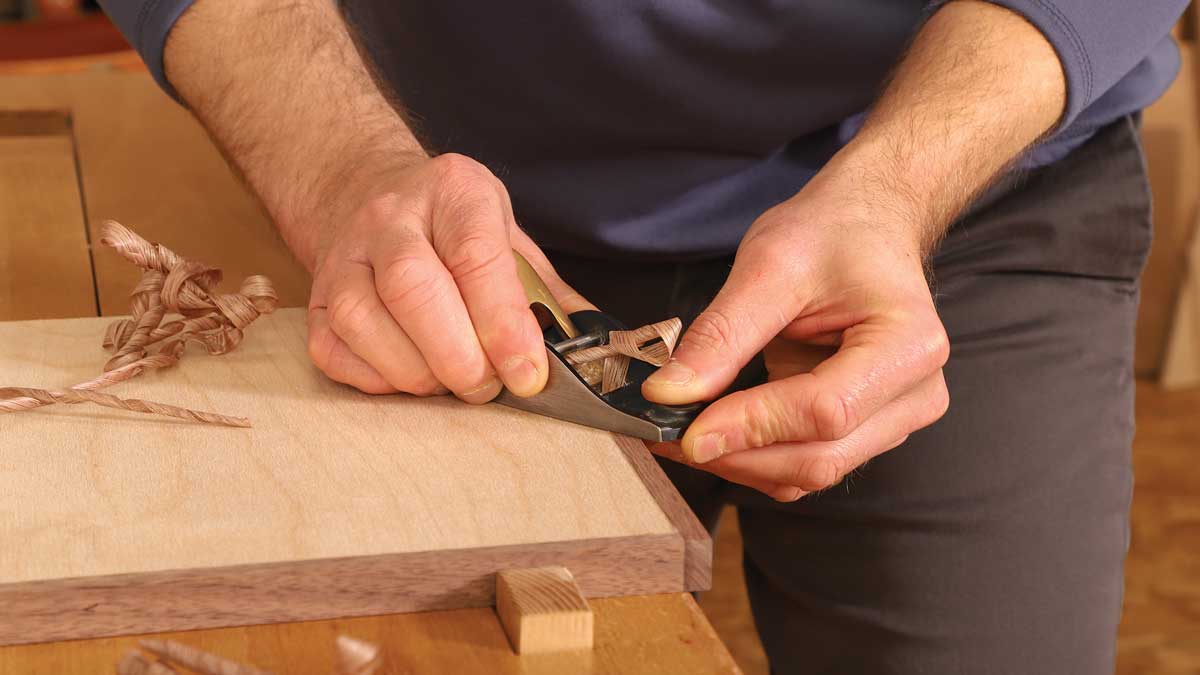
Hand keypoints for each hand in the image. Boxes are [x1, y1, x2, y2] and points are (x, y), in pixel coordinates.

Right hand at [306, 153, 589, 400]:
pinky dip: (375, 378)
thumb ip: (549, 294)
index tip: (528, 373)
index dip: (502, 322)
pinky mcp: (315, 296)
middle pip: (413, 288)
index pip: (476, 255)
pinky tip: (408, 377)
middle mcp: (389, 216)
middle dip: (458, 355)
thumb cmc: (453, 229)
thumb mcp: (510, 237)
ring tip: (451, 384)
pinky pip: (332, 348)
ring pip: (362, 319)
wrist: (367, 195)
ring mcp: (344, 254)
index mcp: (455, 192)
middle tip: (488, 388)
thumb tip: (596, 346)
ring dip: (415, 371)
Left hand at [643, 186, 949, 500]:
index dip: (751, 427)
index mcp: (909, 345)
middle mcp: (914, 395)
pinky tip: (709, 430)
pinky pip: (803, 465)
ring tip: (677, 429)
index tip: (686, 429)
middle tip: (664, 432)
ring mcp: (893, 421)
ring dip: (737, 462)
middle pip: (818, 457)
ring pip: (808, 471)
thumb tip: (668, 395)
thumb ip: (721, 335)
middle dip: (735, 453)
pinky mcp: (864, 432)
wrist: (864, 228)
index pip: (825, 411)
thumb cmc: (830, 235)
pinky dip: (750, 457)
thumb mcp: (768, 266)